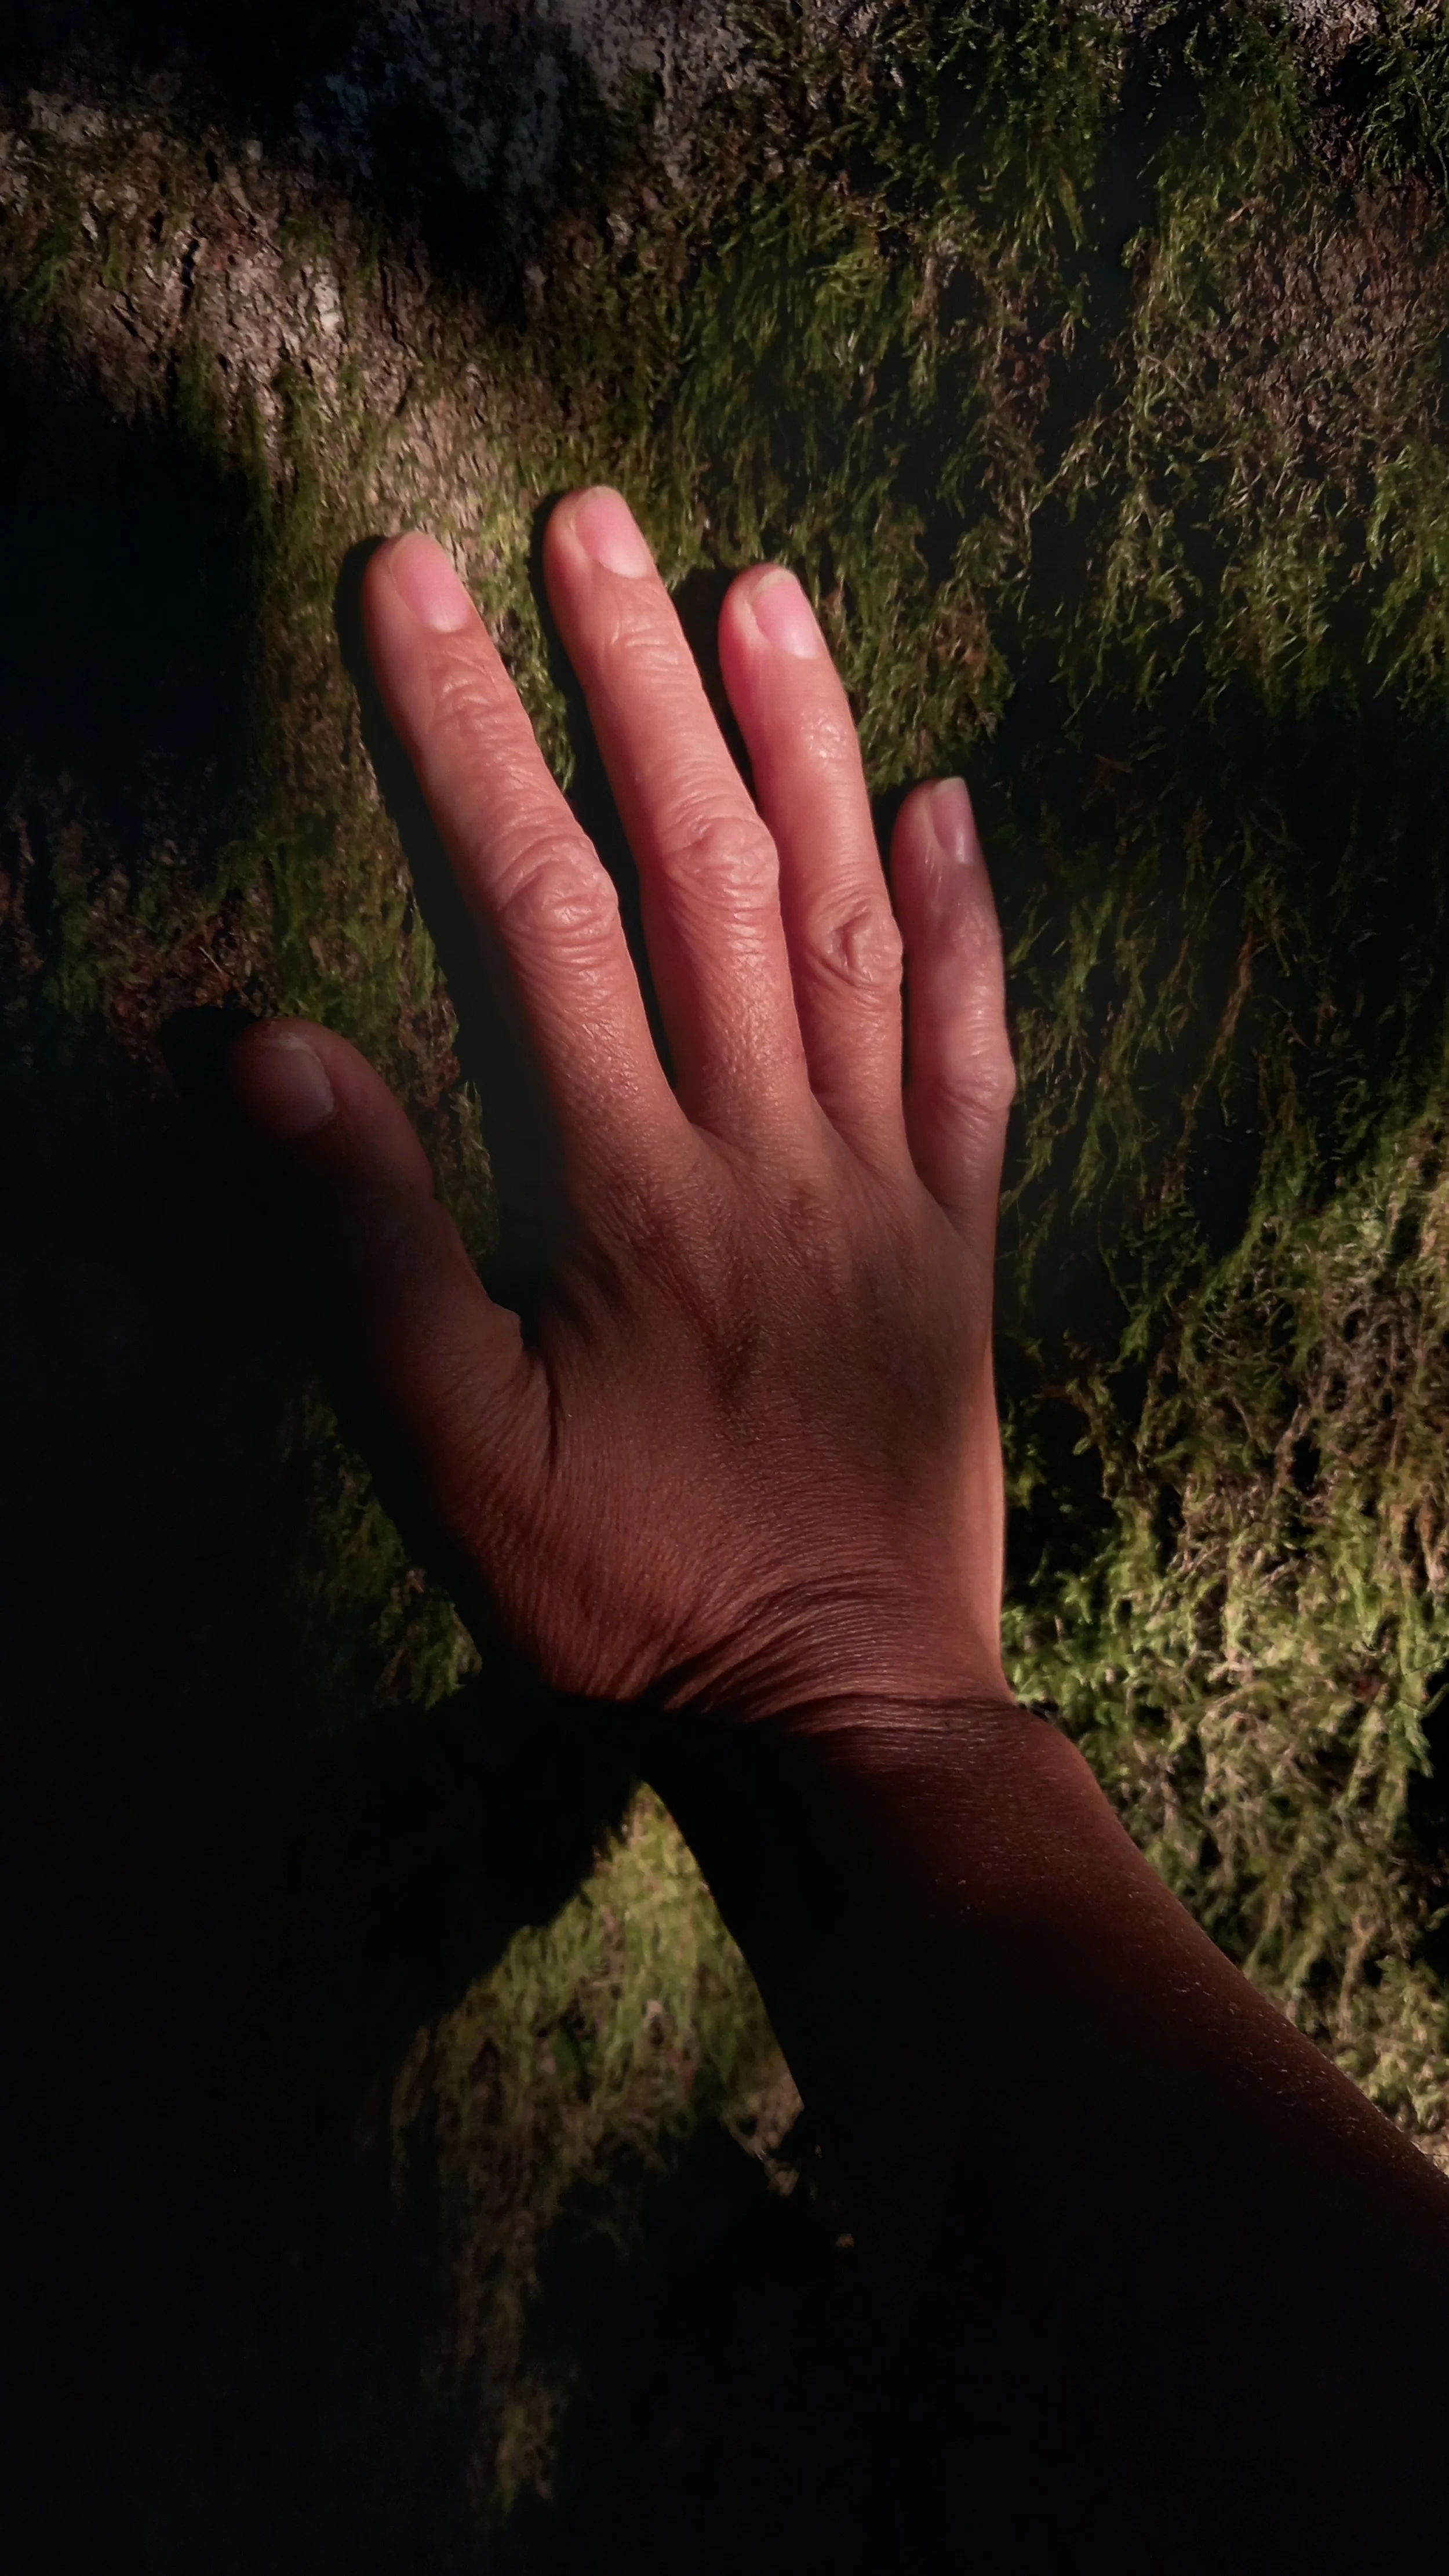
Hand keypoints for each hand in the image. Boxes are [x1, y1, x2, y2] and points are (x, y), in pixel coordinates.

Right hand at [227, 488, 1017, 1723]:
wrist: (843, 1697)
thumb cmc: (629, 1589)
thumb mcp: (446, 1452)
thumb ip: (360, 1248)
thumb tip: (261, 1043)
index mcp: (638, 1184)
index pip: (540, 911)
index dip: (470, 737)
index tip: (412, 584)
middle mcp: (775, 1143)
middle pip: (705, 870)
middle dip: (636, 683)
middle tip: (592, 520)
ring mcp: (887, 1177)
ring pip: (853, 922)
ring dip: (807, 748)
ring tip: (762, 591)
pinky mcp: (959, 1229)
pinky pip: (978, 1050)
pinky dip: (970, 921)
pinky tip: (950, 800)